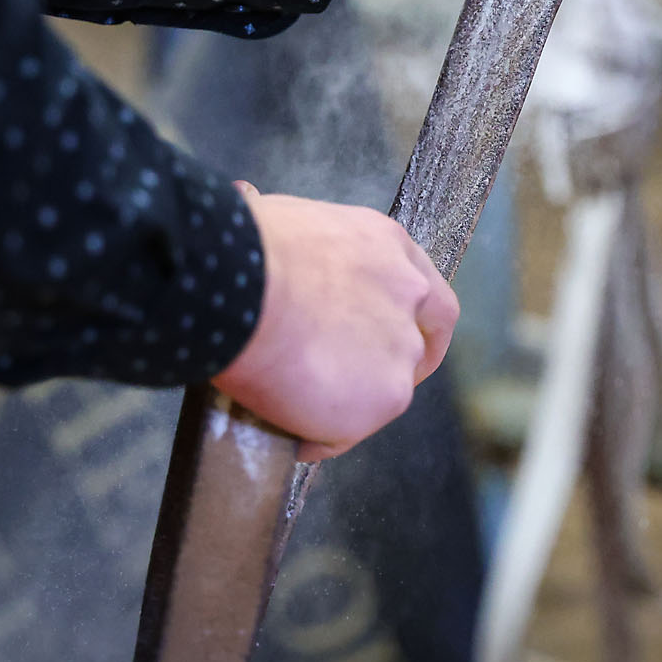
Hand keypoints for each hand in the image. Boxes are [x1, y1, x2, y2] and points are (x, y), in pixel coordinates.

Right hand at [212, 183, 459, 461]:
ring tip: (301, 410)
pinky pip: (347, 431)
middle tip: (352, 388)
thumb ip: (304, 249)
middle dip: (388, 369)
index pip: (426, 295)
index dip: (414, 324)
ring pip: (384, 392)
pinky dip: (321, 438)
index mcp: (390, 246)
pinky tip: (293, 437)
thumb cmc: (242, 245)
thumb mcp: (288, 223)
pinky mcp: (383, 397)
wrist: (235, 280)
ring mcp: (401, 349)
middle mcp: (410, 295)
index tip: (397, 342)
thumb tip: (262, 231)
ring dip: (349, 404)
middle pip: (415, 344)